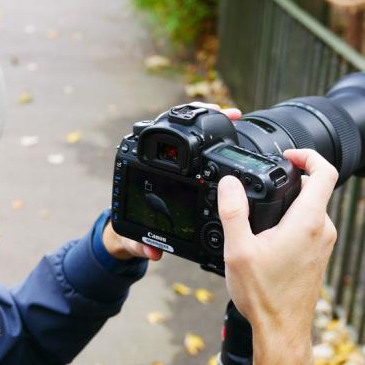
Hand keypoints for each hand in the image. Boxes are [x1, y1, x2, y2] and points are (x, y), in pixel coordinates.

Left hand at [102, 101, 241, 260]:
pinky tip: (230, 142)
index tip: (197, 122)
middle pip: (178, 131)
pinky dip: (212, 148)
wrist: (128, 236)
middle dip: (205, 116)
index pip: (159, 141)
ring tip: (236, 119)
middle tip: (232, 113)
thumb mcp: (132, 240)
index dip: (179, 127)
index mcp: (138, 172)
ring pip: (190, 139)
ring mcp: (167, 167)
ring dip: (212, 126)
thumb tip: (152, 250)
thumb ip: (140, 246)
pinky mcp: (178, 175)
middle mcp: (152, 165)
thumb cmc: (128, 233)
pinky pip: (197, 157)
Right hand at [217, 149, 337, 364]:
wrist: (282, 330)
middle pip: (316, 189)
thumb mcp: (238, 249)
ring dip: (289, 204)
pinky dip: (292, 222)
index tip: (287, 155)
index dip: (308, 155)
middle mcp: (323, 230)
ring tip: (260, 216)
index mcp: (308, 221)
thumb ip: (233, 211)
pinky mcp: (319, 256)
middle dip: (290, 181)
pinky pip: (309, 227)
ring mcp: (324, 244)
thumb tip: (230, 183)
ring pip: (311, 209)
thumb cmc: (264, 296)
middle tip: (263, 185)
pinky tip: (267, 238)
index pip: (325, 171)